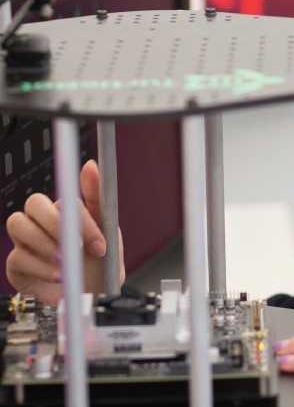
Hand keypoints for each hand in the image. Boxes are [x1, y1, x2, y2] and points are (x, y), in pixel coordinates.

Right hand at [5, 160, 124, 304]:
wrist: (93, 298)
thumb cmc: (99, 265)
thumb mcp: (108, 233)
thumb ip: (99, 198)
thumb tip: (91, 165)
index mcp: (65, 212)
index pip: (64, 199)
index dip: (81, 220)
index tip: (99, 243)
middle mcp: (43, 223)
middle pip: (34, 203)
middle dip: (55, 224)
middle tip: (75, 247)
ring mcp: (27, 242)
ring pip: (17, 224)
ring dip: (45, 245)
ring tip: (66, 264)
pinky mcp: (17, 265)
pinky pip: (16, 257)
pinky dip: (40, 267)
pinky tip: (58, 276)